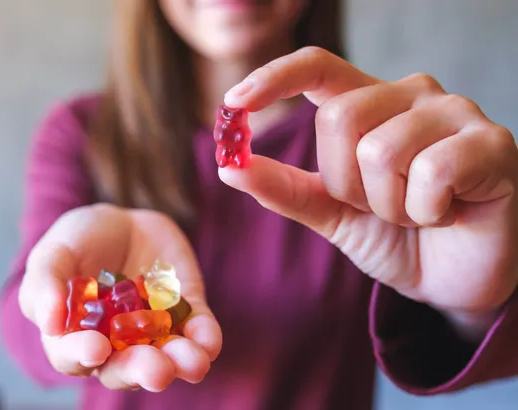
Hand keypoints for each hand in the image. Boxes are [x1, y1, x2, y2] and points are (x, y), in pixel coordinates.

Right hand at [18, 204, 221, 391]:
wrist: (122, 220)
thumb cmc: (78, 240)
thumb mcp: (54, 252)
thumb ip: (44, 285)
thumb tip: (49, 325)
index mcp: (75, 336)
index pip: (75, 357)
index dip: (82, 356)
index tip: (95, 348)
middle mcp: (116, 344)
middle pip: (126, 369)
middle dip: (142, 371)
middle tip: (156, 370)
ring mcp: (153, 331)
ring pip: (167, 358)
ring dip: (180, 363)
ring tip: (192, 361)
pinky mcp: (185, 313)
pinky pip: (198, 332)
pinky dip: (205, 339)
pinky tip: (208, 342)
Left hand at [220, 46, 517, 341]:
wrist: (453, 282)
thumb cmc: (397, 238)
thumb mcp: (331, 215)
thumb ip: (286, 189)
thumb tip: (229, 168)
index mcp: (369, 104)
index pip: (318, 66)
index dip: (275, 77)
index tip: (233, 103)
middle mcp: (411, 95)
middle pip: (339, 118)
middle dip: (346, 185)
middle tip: (380, 207)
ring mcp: (455, 113)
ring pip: (381, 150)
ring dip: (389, 205)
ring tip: (416, 212)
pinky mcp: (492, 143)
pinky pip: (431, 171)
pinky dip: (426, 210)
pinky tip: (446, 213)